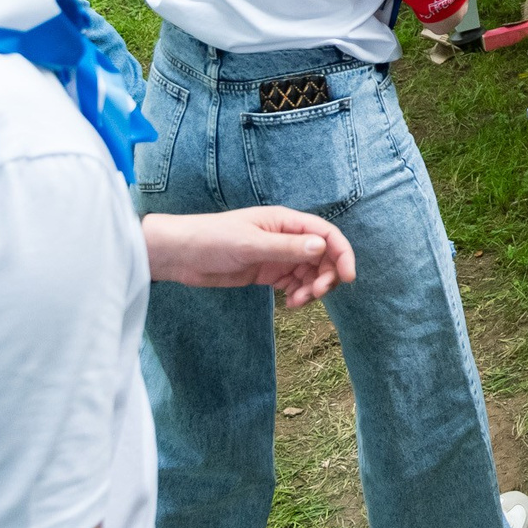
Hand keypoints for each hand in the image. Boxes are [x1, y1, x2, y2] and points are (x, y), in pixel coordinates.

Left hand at [143, 207, 356, 308]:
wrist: (180, 255)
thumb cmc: (212, 240)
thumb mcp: (250, 244)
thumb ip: (286, 248)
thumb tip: (321, 247)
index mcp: (285, 222)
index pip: (326, 234)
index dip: (341, 254)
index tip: (347, 278)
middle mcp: (286, 237)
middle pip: (322, 255)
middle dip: (326, 276)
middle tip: (314, 295)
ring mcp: (277, 255)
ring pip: (310, 272)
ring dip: (311, 288)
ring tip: (297, 303)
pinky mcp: (267, 272)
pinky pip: (294, 283)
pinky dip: (298, 294)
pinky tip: (289, 304)